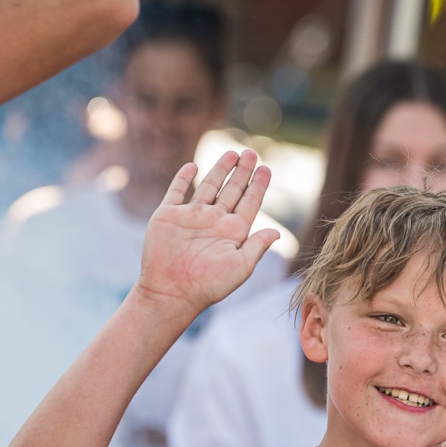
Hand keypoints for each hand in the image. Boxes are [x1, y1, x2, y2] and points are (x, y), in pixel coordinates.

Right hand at [134, 151, 276, 319]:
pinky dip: (183, 178)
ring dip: (220, 169)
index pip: (249, 203)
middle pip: (232, 190)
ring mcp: (190, 217)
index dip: (258, 186)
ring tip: (233, 153)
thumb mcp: (240, 267)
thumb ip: (257, 246)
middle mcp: (213, 222)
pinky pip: (177, 192)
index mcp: (233, 232)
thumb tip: (277, 233)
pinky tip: (193, 167)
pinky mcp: (168, 216)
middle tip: (252, 154)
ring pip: (209, 186)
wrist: (171, 292)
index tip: (266, 169)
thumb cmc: (208, 285)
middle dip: (243, 172)